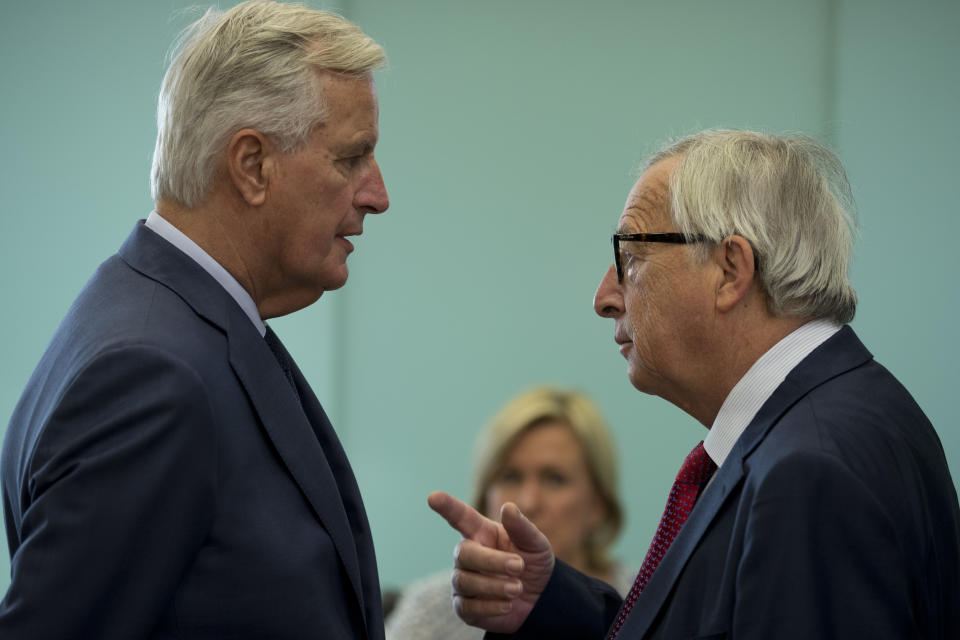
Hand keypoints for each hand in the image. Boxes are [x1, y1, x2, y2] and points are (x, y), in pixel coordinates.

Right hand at [428, 490, 554, 633]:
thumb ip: (522, 527)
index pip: (460, 517)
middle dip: (492, 561)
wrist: (540, 598)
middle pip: (463, 553)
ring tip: (517, 588)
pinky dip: (490, 606)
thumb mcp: (535, 543)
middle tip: (519, 566)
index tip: (433, 497)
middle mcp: (467, 554)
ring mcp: (463, 580)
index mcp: (482, 533)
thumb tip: (507, 507)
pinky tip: (507, 604)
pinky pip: (467, 607)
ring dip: (494, 586)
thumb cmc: (533, 563)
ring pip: (465, 581)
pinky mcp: (464, 607)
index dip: (447, 507)